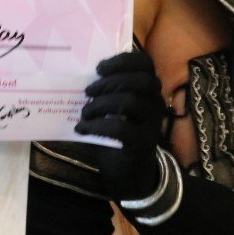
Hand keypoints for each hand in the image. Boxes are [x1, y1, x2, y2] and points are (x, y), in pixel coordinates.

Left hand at [73, 49, 170, 198]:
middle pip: (141, 80)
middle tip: (88, 91)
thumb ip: (104, 92)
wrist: (128, 174)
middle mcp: (156, 105)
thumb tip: (78, 77)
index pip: (145, 64)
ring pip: (131, 101)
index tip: (99, 68)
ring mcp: (152, 125)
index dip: (123, 61)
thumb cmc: (116, 136)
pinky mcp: (142, 144)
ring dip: (101, 104)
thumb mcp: (111, 110)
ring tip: (84, 112)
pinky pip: (120, 128)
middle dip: (111, 81)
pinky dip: (96, 126)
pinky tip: (82, 129)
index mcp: (148, 91)